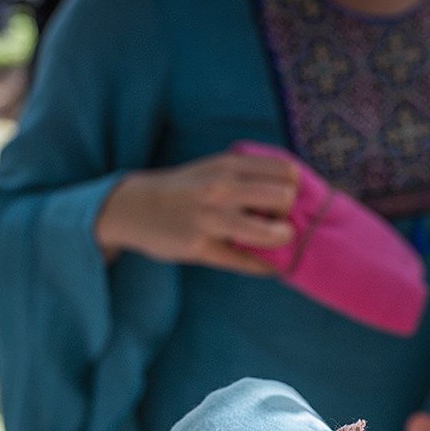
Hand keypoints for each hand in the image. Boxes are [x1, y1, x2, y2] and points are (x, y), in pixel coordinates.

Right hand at [94, 151, 298, 273]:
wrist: (134, 207)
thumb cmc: (185, 189)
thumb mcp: (214, 167)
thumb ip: (249, 173)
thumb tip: (294, 188)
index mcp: (228, 164)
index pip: (287, 170)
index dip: (292, 187)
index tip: (280, 199)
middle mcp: (221, 188)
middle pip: (285, 198)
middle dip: (287, 213)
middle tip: (274, 221)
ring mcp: (210, 219)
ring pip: (269, 233)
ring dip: (280, 241)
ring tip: (272, 241)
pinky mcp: (200, 248)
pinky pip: (246, 262)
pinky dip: (262, 266)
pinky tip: (264, 264)